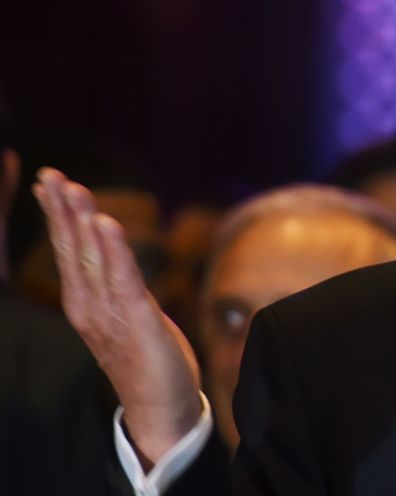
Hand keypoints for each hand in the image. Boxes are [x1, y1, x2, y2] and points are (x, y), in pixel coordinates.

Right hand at [33, 168, 201, 468]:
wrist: (159, 408)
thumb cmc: (144, 358)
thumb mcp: (124, 314)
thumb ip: (115, 285)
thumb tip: (113, 256)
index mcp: (84, 302)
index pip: (67, 249)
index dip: (58, 215)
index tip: (48, 182)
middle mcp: (89, 304)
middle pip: (72, 248)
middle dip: (62, 209)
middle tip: (51, 174)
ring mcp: (109, 313)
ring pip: (92, 258)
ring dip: (83, 221)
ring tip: (73, 189)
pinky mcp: (137, 319)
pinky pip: (123, 277)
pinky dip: (114, 249)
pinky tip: (107, 223)